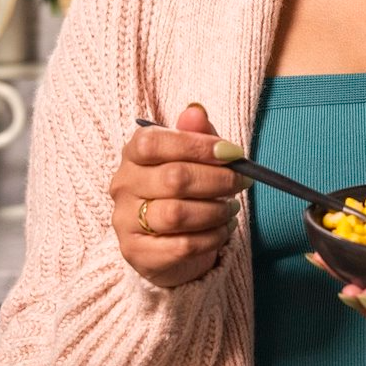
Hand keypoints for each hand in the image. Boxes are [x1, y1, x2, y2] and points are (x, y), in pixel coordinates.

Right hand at [111, 104, 247, 288]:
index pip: (154, 144)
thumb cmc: (181, 192)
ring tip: (231, 208)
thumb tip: (196, 111)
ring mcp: (126, 222)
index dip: (197, 146)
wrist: (165, 244)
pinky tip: (222, 230)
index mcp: (132, 155)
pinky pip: (184, 245)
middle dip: (218, 180)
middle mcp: (123, 186)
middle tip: (242, 182)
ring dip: (216, 211)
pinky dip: (212, 237)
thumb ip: (195, 134)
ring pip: (178, 214)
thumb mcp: (190, 158)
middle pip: (173, 178)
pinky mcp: (138, 254)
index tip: (232, 152)